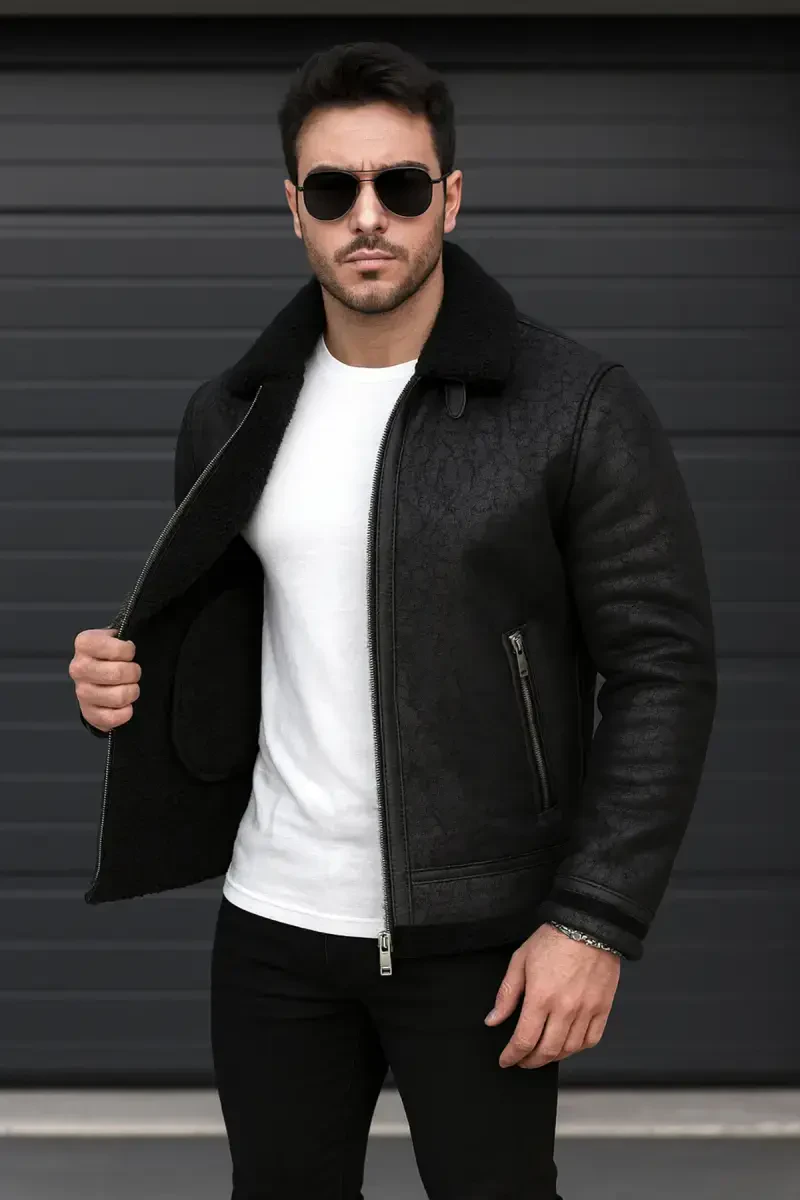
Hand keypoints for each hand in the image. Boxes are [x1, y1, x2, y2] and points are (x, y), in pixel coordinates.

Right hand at [69, 627, 139, 732]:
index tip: (129, 652)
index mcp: (85, 644)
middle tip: (133, 672)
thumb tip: (133, 638)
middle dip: (134, 673)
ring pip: (119, 696)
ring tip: (130, 687)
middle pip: (118, 674)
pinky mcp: (88, 713)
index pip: (116, 648)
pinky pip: (112, 718)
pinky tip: (125, 704)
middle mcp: (78, 667)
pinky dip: (125, 712)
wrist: (100, 678)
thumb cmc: (112, 655)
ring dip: (132, 692)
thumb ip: (125, 634)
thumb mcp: (116, 637)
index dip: (129, 651)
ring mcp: (82, 692)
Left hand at [486, 922, 619, 1068]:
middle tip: (522, 1061)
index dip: (512, 1055)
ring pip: (569, 1049)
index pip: (524, 1040)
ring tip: (542, 1054)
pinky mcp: (603, 1008)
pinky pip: (591, 1040)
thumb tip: (493, 1020)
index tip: (506, 1060)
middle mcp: (565, 1009)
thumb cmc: (553, 938)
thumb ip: (507, 994)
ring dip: (553, 1058)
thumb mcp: (520, 960)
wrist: (588, 925)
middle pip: (546, 1051)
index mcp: (541, 997)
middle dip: (530, 1061)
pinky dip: (577, 1048)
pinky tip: (567, 1045)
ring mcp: (586, 1010)